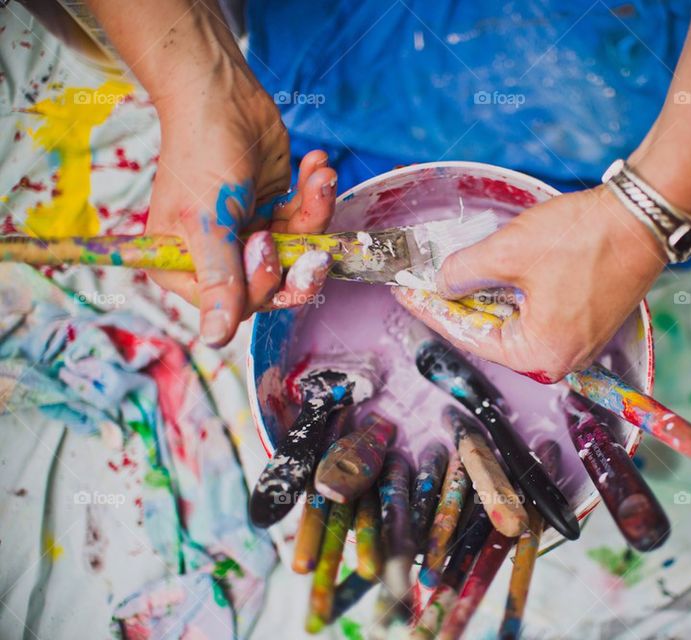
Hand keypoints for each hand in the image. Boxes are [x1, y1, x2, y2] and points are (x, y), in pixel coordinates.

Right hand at [146, 71, 337, 345]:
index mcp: (184, 266)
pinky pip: (305, 221)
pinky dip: (315, 194)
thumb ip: (218, 280)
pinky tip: (317, 167)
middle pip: (273, 285)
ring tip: (319, 177)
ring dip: (314, 214)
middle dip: (299, 261)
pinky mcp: (275, 212)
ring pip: (297, 252)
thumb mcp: (208, 221)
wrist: (222, 95)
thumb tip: (214, 340)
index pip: (237, 304)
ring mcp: (248, 235)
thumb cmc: (201, 152)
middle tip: (315, 245)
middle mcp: (217, 257)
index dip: (262, 282)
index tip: (264, 241)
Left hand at [394, 185, 667, 381]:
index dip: (433, 310)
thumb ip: (464, 271)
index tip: (407, 294)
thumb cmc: (584, 238)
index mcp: (540, 354)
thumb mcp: (508, 252)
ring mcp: (578, 343)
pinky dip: (513, 296)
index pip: (468, 336)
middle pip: (492, 334)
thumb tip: (442, 282)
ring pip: (515, 323)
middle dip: (459, 305)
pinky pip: (537, 315)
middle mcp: (561, 359)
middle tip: (425, 283)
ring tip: (456, 275)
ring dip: (486, 298)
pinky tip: (495, 275)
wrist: (642, 217)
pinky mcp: (587, 322)